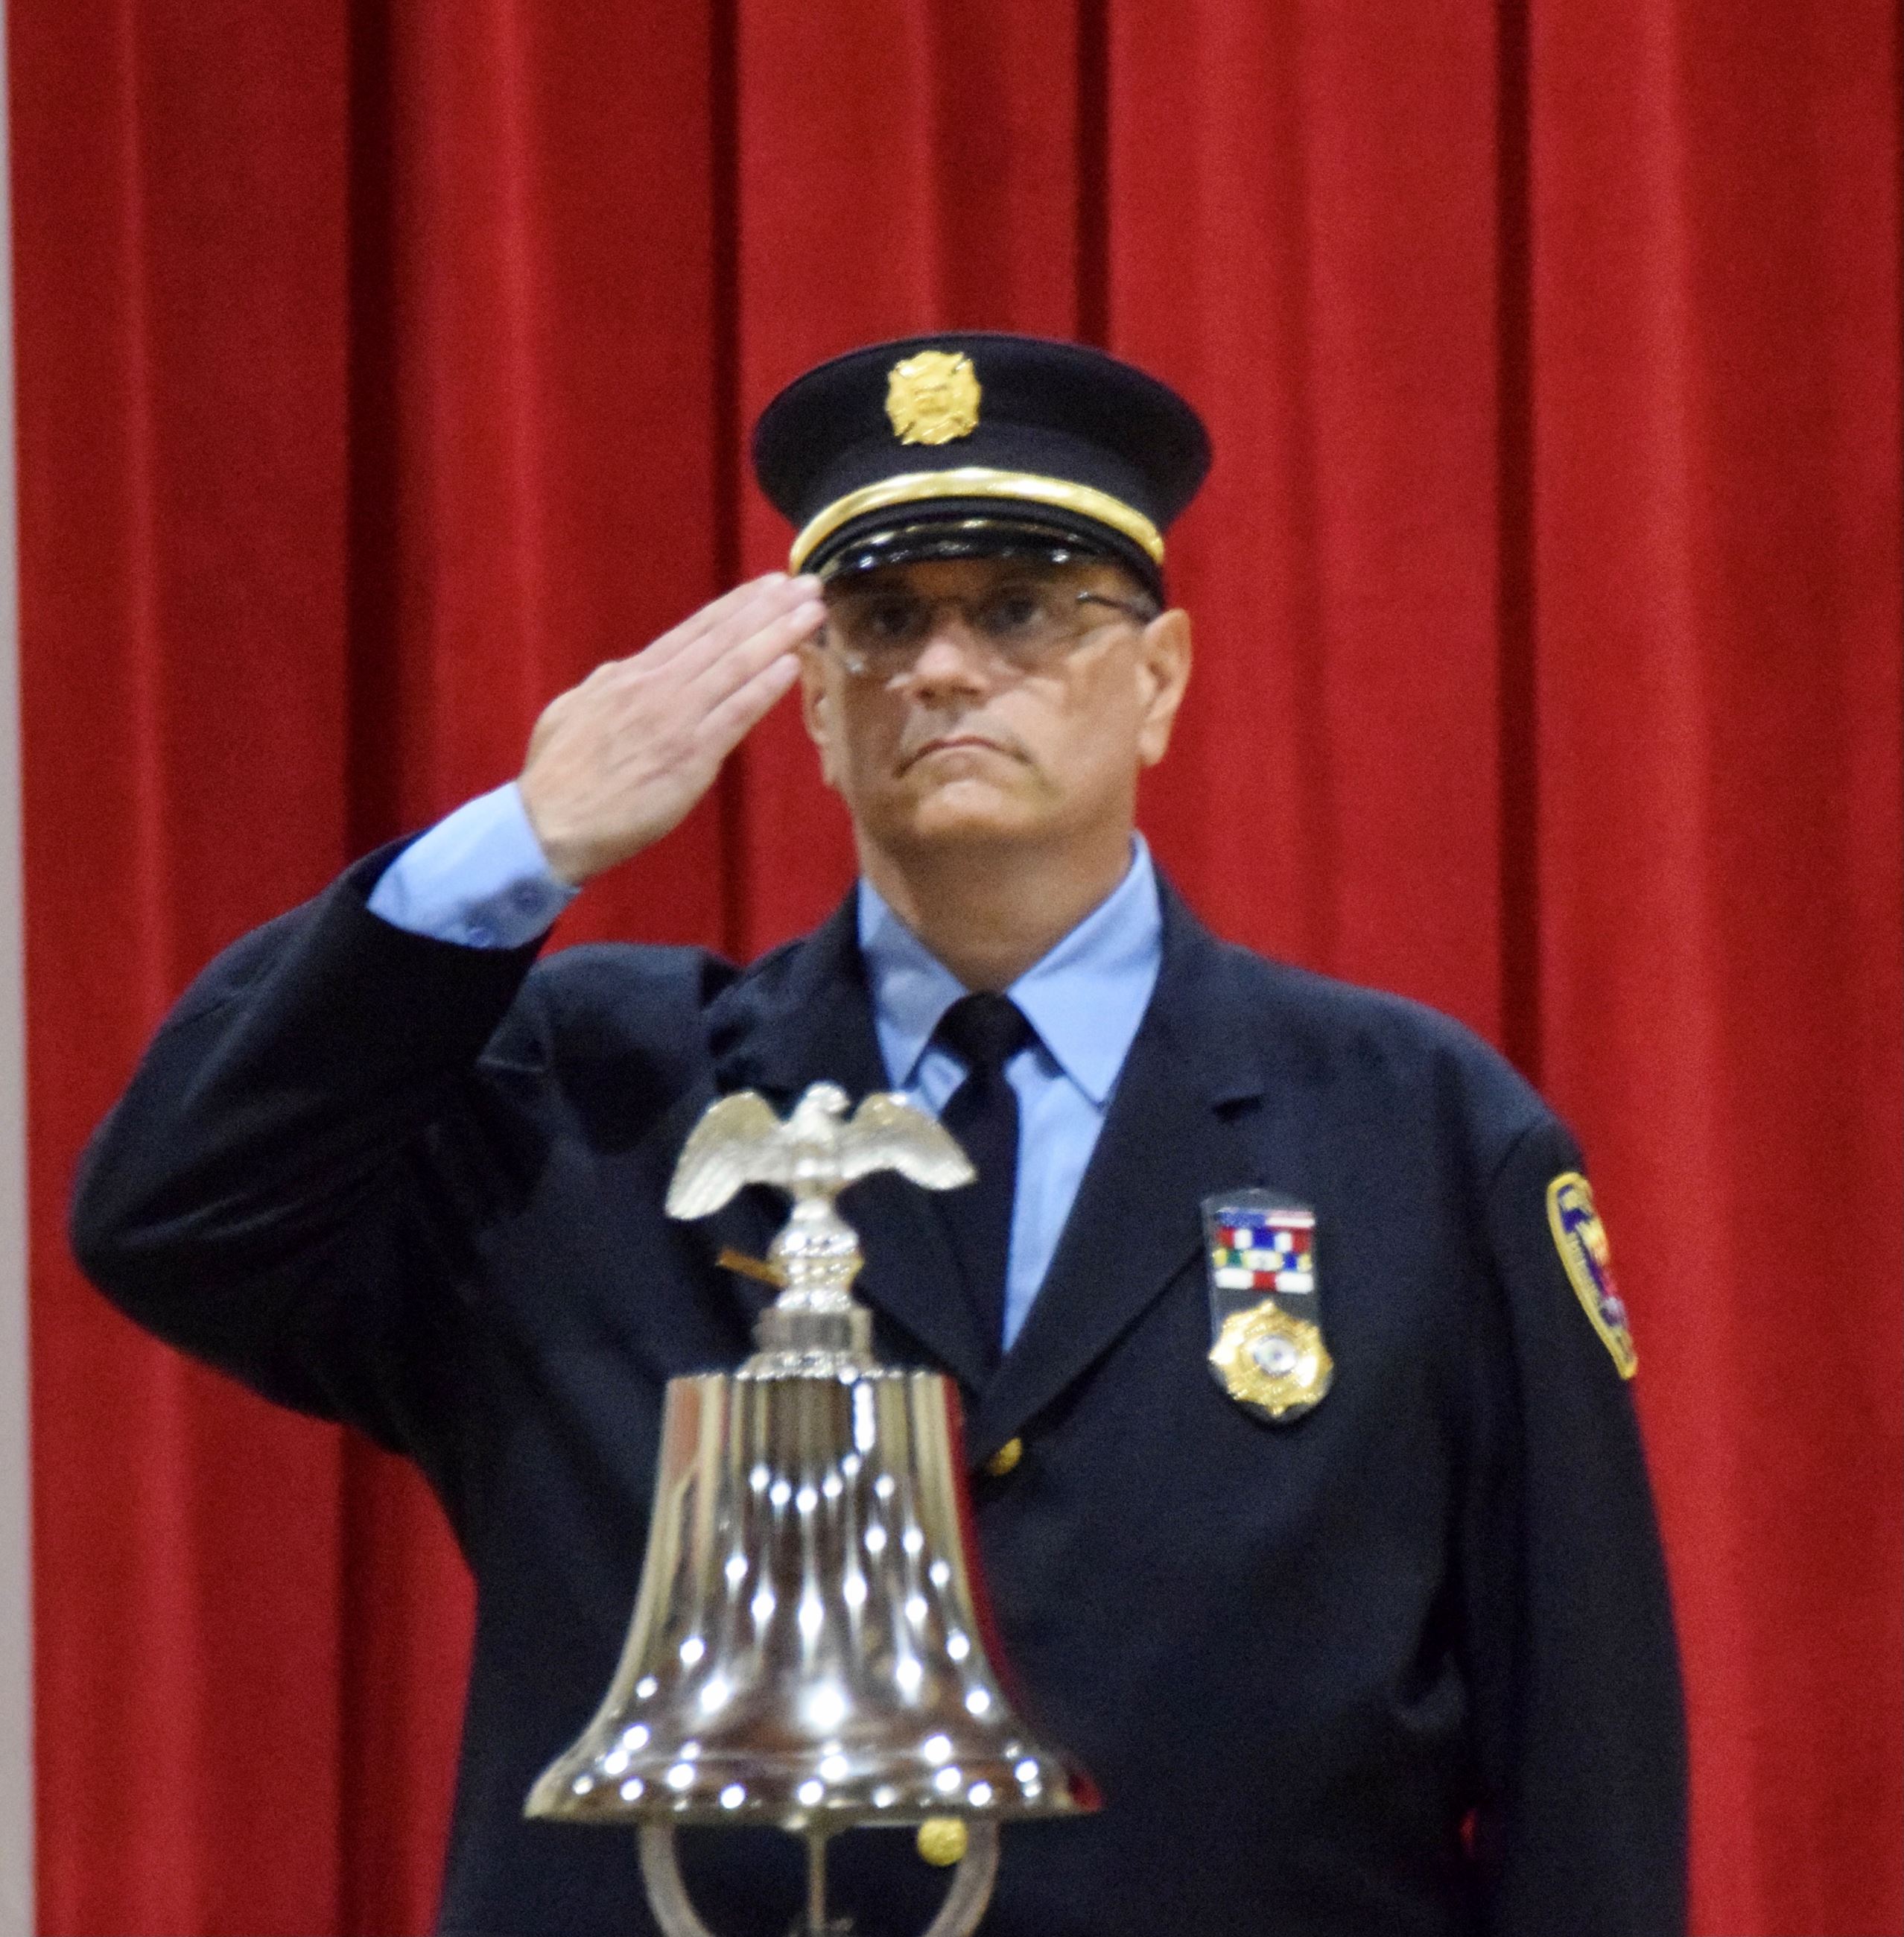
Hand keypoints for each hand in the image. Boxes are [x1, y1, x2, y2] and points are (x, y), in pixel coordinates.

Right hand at [520, 574, 822, 884]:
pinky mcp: (689, 758)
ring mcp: (676, 720)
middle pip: (724, 639)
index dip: (737, 605)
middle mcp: (658, 688)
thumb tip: (628, 669)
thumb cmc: (557, 776)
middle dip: (770, 609)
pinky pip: (734, 715)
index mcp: (631, 675)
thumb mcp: (573, 710)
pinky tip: (791, 665)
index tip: (770, 585)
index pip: (695, 630)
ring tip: (812, 611)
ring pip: (736, 668)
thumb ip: (607, 685)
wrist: (549, 824)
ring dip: (779, 636)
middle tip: (808, 585)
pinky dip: (764, 688)